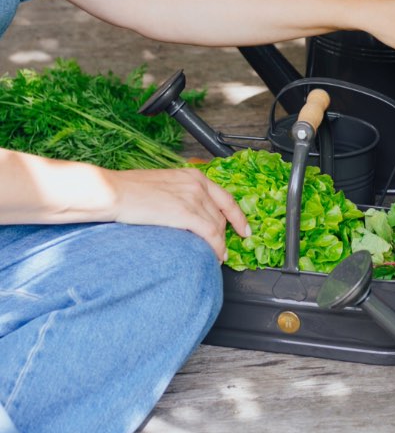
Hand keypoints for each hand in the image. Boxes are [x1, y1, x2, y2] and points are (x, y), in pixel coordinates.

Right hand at [106, 167, 249, 260]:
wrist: (111, 191)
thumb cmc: (129, 190)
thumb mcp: (163, 185)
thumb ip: (180, 195)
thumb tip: (185, 212)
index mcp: (193, 176)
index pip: (226, 198)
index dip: (238, 216)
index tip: (244, 228)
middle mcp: (198, 185)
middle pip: (222, 214)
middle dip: (226, 234)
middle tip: (224, 248)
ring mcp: (193, 198)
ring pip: (217, 226)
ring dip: (220, 244)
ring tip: (218, 257)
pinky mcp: (185, 213)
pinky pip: (210, 234)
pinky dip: (216, 247)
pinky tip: (215, 256)